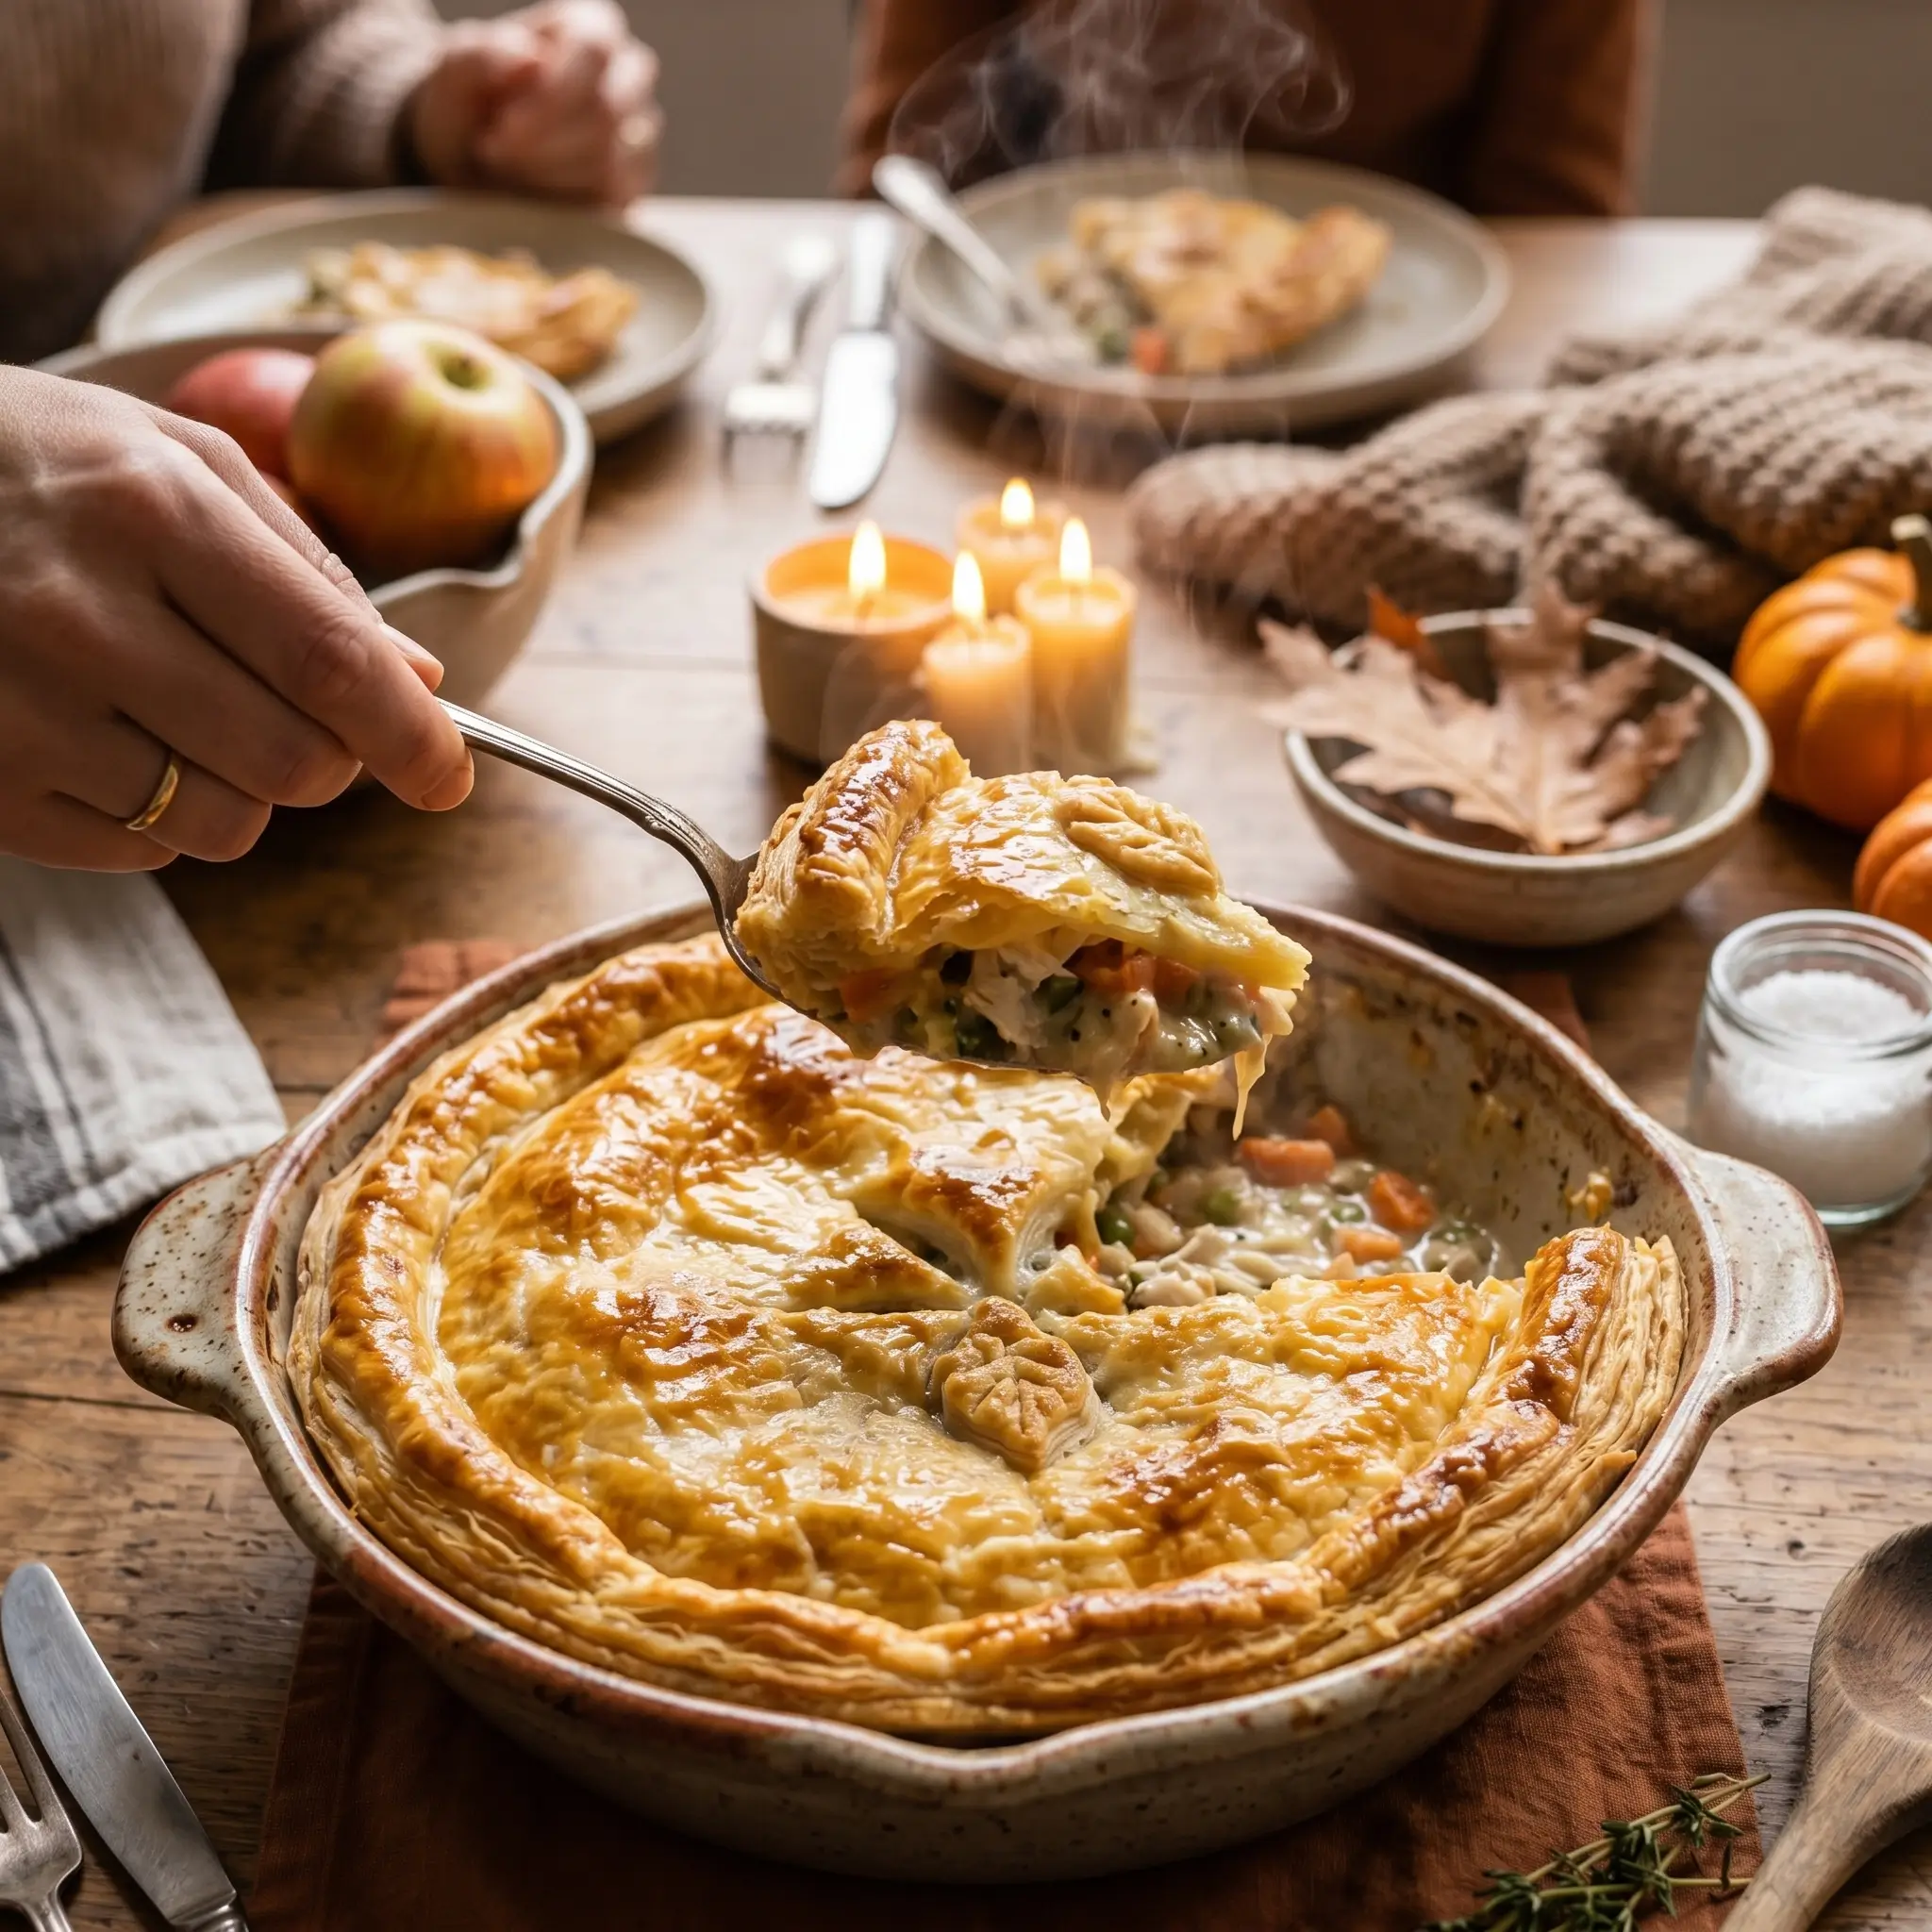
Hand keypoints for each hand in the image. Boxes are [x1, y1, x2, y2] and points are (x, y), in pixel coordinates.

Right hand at [0, 365, 472, 872]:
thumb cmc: (34, 462)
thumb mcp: (171, 460)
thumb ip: (307, 566)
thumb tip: (418, 681)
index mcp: (153, 512)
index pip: (330, 660)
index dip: (413, 736)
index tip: (450, 777)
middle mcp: (83, 616)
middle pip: (293, 763)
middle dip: (330, 760)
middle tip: (300, 718)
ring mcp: (18, 710)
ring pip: (223, 824)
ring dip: (243, 790)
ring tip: (184, 712)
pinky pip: (137, 851)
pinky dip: (155, 813)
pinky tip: (107, 736)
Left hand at [409, 0, 660, 206]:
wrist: (472, 158)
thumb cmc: (467, 104)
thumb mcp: (451, 73)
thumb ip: (481, 55)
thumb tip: (532, 58)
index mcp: (590, 25)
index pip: (594, 51)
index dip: (549, 97)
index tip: (499, 131)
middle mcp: (628, 73)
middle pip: (608, 112)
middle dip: (544, 144)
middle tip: (494, 156)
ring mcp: (639, 129)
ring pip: (610, 161)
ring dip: (547, 175)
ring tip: (508, 169)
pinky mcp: (636, 180)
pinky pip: (615, 198)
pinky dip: (566, 202)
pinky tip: (535, 192)